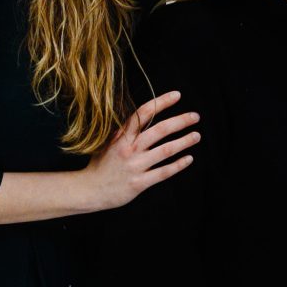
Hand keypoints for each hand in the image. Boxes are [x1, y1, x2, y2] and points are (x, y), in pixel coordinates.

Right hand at [82, 92, 199, 209]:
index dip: (161, 102)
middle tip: (195, 116)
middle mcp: (129, 149)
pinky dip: (178, 165)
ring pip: (165, 150)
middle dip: (180, 121)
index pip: (144, 113)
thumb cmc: (100, 165)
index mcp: (121, 136)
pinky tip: (189, 159)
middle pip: (160, 130)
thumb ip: (125, 131)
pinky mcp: (139, 183)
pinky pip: (163, 172)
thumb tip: (143, 116)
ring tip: (197, 135)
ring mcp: (135, 166)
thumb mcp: (108, 142)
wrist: (89, 190)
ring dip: (184, 142)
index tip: (177, 95)